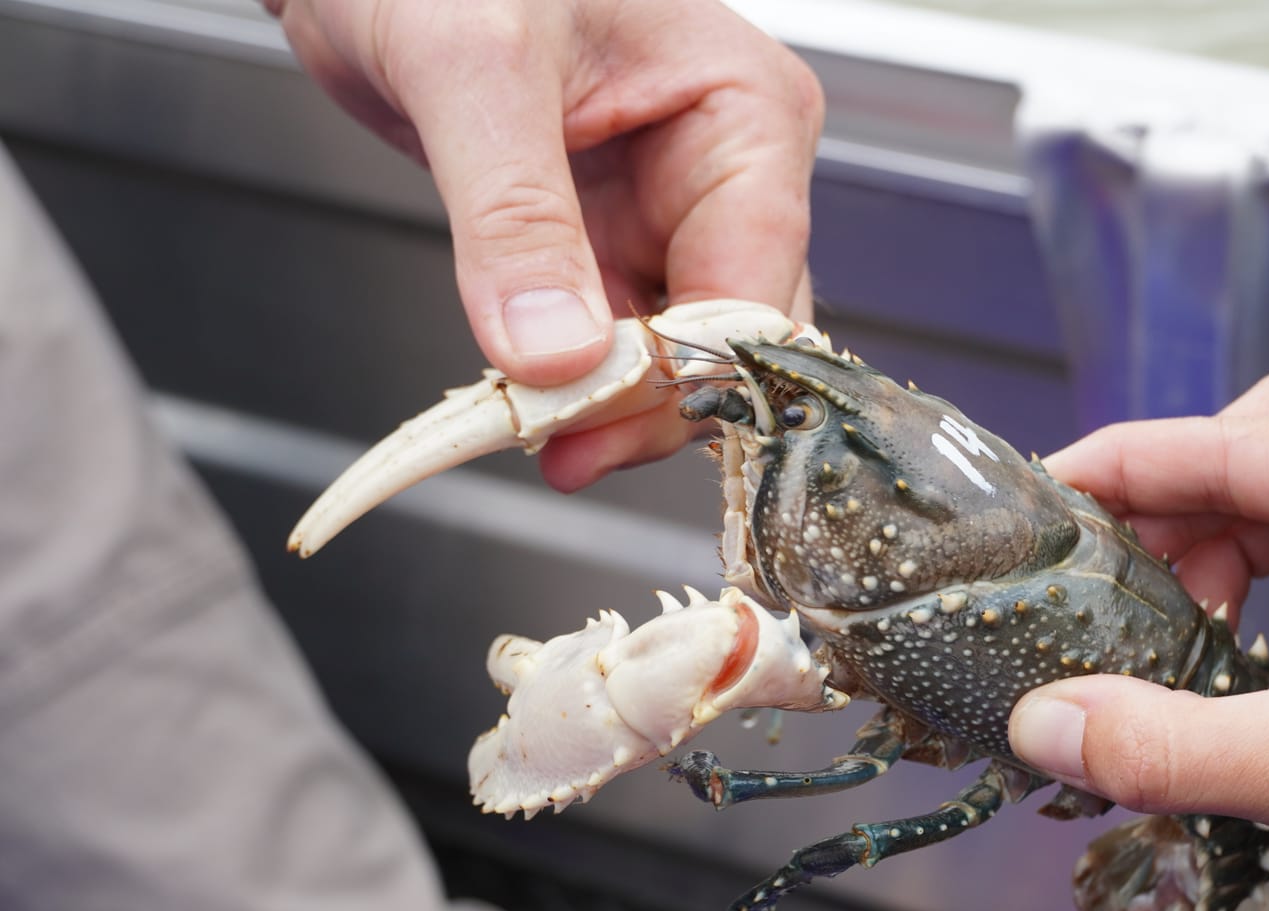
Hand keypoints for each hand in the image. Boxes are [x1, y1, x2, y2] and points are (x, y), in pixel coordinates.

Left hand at [268, 0, 821, 489]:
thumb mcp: (473, 67)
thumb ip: (517, 215)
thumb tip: (555, 351)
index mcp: (745, 110)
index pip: (754, 287)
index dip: (685, 372)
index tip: (595, 421)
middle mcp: (728, 168)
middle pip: (730, 341)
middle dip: (646, 402)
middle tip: (556, 444)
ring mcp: (670, 211)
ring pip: (678, 357)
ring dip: (606, 406)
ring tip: (527, 430)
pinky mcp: (609, 241)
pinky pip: (616, 342)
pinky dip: (571, 384)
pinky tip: (522, 403)